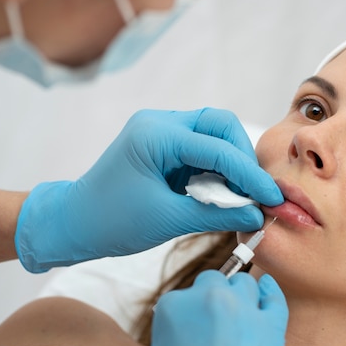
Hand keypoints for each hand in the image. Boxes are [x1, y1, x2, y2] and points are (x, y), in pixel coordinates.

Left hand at [15, 108, 282, 271]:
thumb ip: (216, 215)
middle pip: (220, 124)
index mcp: (156, 135)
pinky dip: (216, 169)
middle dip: (242, 157)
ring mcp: (161, 130)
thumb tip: (257, 216)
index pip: (217, 148)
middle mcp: (160, 123)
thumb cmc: (110, 221)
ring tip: (238, 197)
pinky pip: (201, 148)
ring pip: (214, 134)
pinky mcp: (163, 144)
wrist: (74, 222)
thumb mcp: (168, 220)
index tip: (271, 198)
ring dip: (231, 163)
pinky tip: (220, 193)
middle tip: (253, 193)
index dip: (249, 175)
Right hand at [105, 271, 289, 345]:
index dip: (184, 318)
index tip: (188, 336)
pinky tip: (264, 296)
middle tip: (210, 329)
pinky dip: (269, 295)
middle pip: (213, 282)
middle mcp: (210, 301)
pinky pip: (274, 298)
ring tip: (235, 320)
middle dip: (210, 300)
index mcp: (173, 310)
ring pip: (244, 285)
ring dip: (239, 297)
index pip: (180, 297)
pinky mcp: (273, 330)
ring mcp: (245, 313)